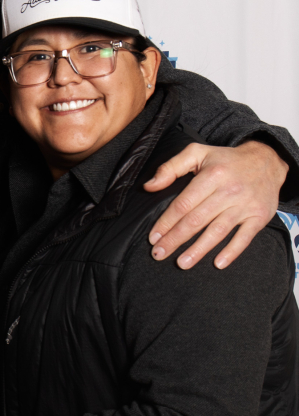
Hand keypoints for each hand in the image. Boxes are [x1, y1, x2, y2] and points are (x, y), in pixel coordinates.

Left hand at [144, 140, 287, 268]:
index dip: (166, 222)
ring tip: (182, 263)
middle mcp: (229, 191)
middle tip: (159, 253)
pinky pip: (245, 237)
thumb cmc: (225, 160)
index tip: (153, 237)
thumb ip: (170, 167)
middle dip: (175, 239)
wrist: (267, 161)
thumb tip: (149, 186)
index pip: (183, 204)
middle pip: (197, 220)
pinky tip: (218, 263)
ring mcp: (245, 205)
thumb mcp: (197, 153)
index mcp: (212, 176)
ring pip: (218, 231)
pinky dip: (232, 252)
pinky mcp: (260, 216)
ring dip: (198, 249)